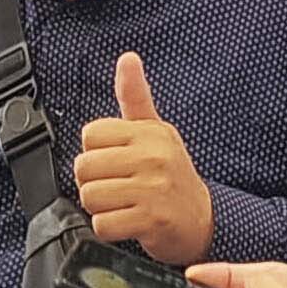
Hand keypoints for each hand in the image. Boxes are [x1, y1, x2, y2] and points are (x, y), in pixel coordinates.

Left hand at [75, 52, 217, 265]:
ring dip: (100, 207)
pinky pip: (103, 225)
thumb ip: (135, 97)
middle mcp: (153, 157)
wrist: (202, 220)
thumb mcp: (156, 132)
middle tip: (117, 187)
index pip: (90, 135)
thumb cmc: (171, 174)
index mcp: (149, 132)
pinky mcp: (152, 220)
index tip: (116, 162)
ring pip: (90, 196)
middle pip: (84, 167)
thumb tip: (128, 58)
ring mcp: (154, 189)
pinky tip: (128, 222)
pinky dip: (110, 229)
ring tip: (123, 204)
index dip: (96, 152)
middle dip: (93, 182)